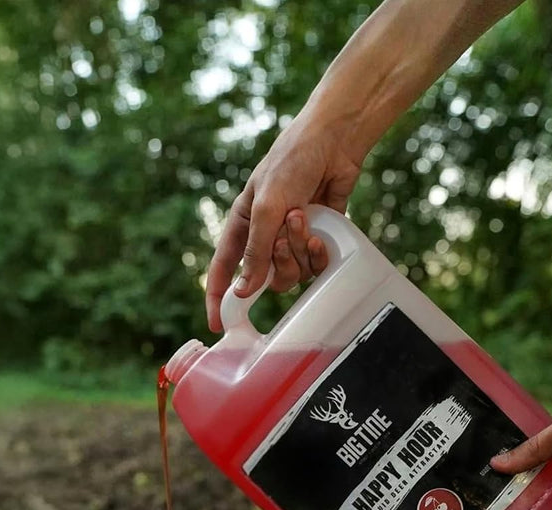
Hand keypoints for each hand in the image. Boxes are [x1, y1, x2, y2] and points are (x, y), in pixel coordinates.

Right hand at [205, 112, 361, 331]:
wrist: (334, 142)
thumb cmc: (291, 163)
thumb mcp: (267, 207)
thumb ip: (256, 251)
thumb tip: (244, 292)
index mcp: (242, 226)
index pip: (224, 270)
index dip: (219, 299)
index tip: (218, 325)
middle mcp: (264, 237)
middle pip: (266, 279)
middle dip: (278, 261)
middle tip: (286, 232)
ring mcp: (291, 241)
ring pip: (292, 275)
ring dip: (300, 251)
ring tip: (306, 219)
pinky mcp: (316, 241)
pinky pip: (314, 268)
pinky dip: (318, 254)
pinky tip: (320, 232)